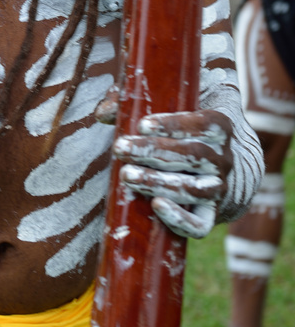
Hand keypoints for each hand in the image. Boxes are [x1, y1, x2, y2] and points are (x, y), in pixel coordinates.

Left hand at [113, 110, 233, 238]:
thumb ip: (137, 101)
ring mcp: (218, 188)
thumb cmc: (180, 124)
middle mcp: (223, 158)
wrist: (208, 162)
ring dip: (158, 182)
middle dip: (153, 152)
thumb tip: (102, 113)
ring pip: (194, 189)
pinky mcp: (209, 214)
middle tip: (120, 148)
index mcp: (220, 126)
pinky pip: (200, 225)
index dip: (174, 125)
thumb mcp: (168, 101)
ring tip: (126, 175)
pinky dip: (180, 219)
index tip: (142, 125)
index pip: (204, 124)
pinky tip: (155, 205)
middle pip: (194, 154)